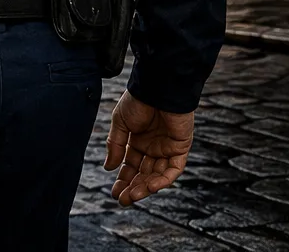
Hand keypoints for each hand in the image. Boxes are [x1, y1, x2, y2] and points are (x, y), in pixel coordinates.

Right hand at [104, 90, 194, 205]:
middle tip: (123, 200)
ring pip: (157, 174)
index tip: (114, 192)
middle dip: (133, 187)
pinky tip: (150, 186)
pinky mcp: (180, 148)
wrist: (157, 89)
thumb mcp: (120, 124)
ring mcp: (167, 148)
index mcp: (137, 140)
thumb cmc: (137, 101)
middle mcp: (153, 147)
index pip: (130, 165)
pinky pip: (173, 169)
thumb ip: (115, 146)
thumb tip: (109, 168)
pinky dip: (163, 179)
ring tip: (133, 196)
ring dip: (145, 187)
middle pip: (143, 173)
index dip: (123, 179)